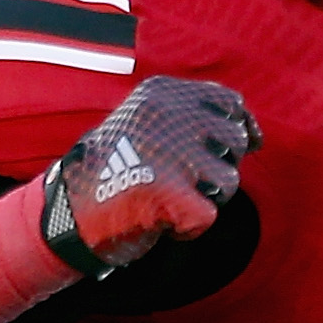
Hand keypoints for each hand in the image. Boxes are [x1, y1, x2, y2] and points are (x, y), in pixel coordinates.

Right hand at [44, 77, 258, 272]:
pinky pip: (209, 216)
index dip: (241, 127)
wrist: (67, 212)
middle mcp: (169, 116)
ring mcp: (172, 154)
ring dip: (206, 198)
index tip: (248, 145)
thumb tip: (255, 135)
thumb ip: (194, 119)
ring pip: (228, 180)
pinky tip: (161, 223)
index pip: (229, 102)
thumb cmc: (113, 171)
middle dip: (219, 165)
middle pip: (235, 141)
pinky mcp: (172, 194)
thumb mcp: (146, 126)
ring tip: (168, 200)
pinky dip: (189, 228)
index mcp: (162, 94)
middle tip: (183, 180)